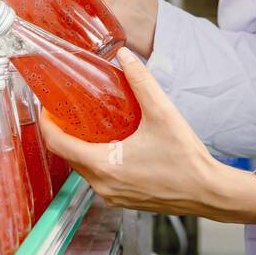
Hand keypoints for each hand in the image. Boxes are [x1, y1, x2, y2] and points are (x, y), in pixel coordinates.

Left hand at [37, 48, 255, 223]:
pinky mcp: (123, 199)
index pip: (58, 144)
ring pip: (82, 168)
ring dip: (80, 145)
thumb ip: (141, 82)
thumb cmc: (186, 160)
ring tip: (86, 122)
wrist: (209, 192)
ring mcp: (112, 196)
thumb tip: (125, 56)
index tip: (46, 106)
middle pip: (68, 156)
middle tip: (66, 108)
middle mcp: (102, 185)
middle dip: (63, 131)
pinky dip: (95, 158)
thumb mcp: (162, 113)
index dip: (47, 123)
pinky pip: (98, 177)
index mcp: (104, 166)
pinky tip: (109, 142)